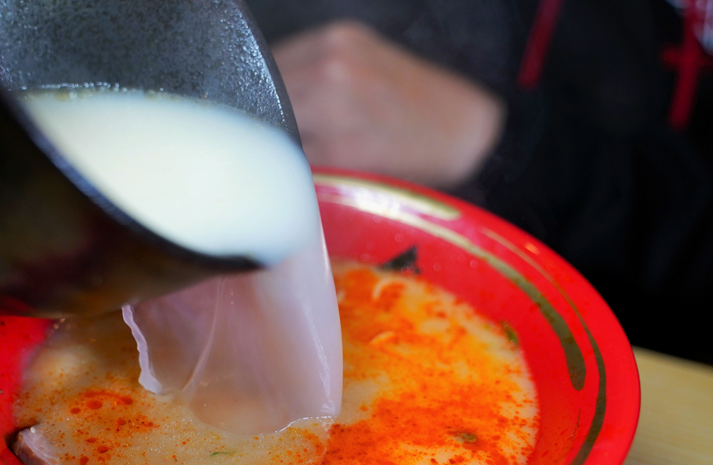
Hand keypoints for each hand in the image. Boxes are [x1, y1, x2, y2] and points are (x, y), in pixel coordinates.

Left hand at [272, 21, 505, 187]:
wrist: (465, 131)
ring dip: (270, 145)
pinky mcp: (340, 150)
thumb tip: (264, 100)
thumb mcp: (365, 66)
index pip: (264, 65)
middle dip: (257, 120)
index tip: (247, 114)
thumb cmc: (416, 106)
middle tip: (260, 142)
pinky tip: (299, 175)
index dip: (251, 93)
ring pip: (272, 127)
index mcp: (335, 41)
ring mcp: (333, 107)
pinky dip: (290, 168)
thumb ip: (316, 74)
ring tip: (280, 160)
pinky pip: (294, 159)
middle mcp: (330, 66)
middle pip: (261, 94)